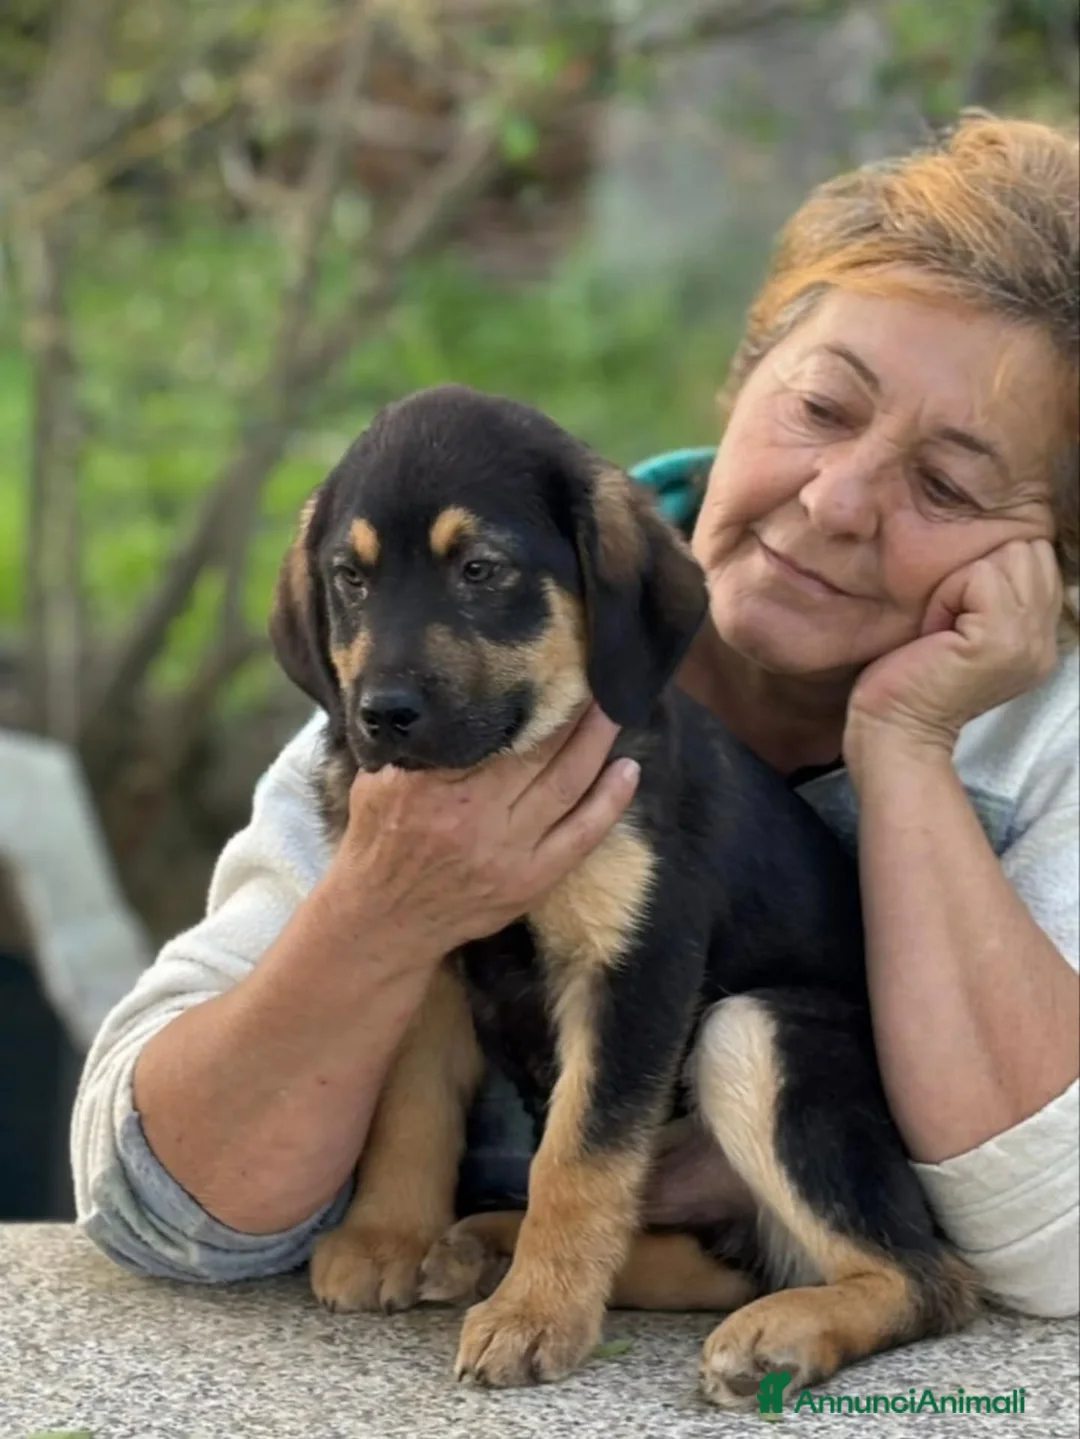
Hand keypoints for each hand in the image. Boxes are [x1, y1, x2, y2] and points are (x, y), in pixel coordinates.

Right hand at [324, 703, 639, 962]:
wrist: (384, 921)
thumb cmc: (378, 842)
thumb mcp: (379, 782)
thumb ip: (418, 746)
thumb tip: (450, 697)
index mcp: (434, 788)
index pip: (495, 731)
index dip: (532, 697)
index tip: (555, 667)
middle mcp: (476, 819)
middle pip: (541, 752)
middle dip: (575, 711)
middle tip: (599, 678)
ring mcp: (509, 854)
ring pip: (568, 786)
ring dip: (598, 744)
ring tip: (616, 709)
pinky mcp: (532, 882)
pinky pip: (583, 836)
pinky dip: (610, 801)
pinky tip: (628, 770)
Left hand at [844, 539, 1061, 777]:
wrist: (893, 731)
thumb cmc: (911, 679)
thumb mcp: (966, 631)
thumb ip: (994, 598)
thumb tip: (996, 549)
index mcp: (1040, 638)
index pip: (1037, 559)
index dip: (987, 574)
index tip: (957, 619)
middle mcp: (1045, 640)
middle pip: (1028, 551)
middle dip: (979, 572)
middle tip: (949, 621)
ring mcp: (1028, 640)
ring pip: (1009, 556)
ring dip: (962, 583)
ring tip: (943, 627)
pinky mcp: (1000, 639)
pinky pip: (980, 575)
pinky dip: (947, 595)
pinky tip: (935, 632)